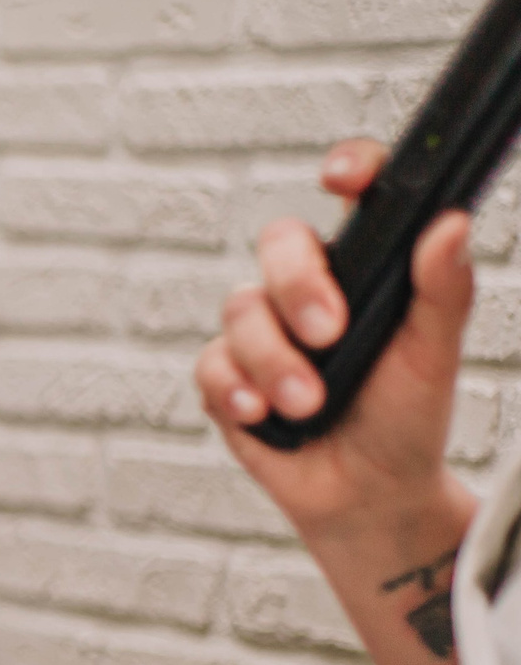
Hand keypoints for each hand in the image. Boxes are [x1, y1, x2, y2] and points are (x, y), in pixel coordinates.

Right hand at [194, 138, 474, 538]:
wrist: (365, 495)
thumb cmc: (406, 420)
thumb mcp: (434, 355)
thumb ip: (442, 290)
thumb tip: (451, 223)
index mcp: (364, 269)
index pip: (356, 197)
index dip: (348, 169)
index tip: (342, 179)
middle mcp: (308, 289)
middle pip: (278, 242)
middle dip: (297, 286)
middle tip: (329, 333)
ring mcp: (263, 331)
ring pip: (240, 309)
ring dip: (275, 361)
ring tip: (308, 404)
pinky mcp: (227, 375)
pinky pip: (211, 363)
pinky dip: (236, 390)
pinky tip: (263, 415)